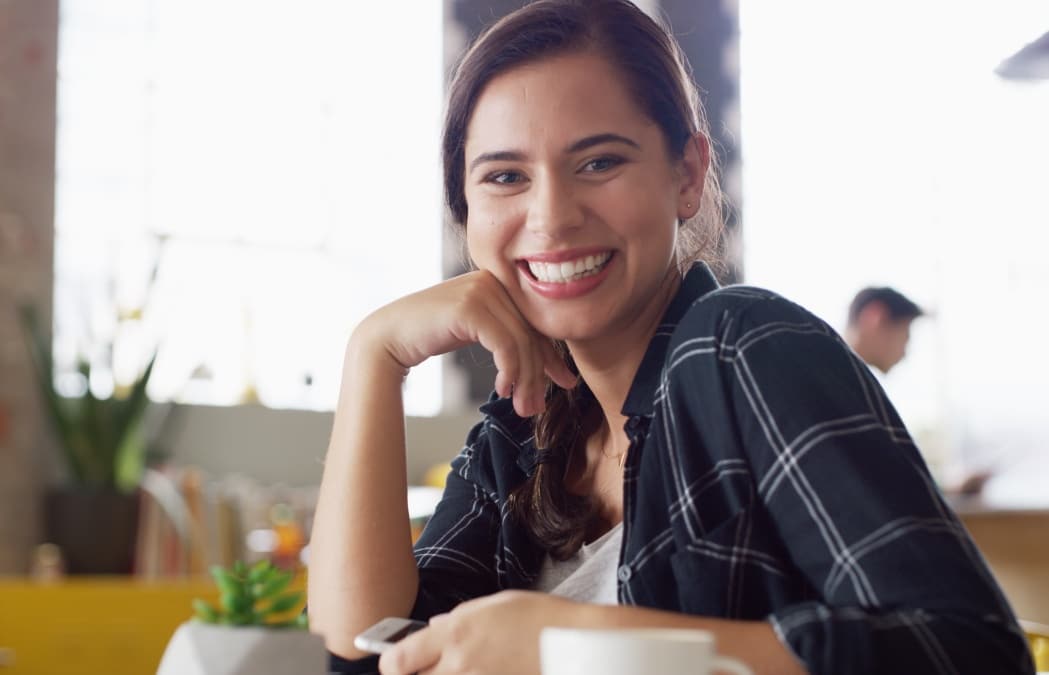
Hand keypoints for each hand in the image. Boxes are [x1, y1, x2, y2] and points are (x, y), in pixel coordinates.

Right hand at [356, 271, 576, 415]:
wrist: (387, 336)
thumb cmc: (430, 336)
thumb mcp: (477, 333)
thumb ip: (507, 337)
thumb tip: (547, 365)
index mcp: (498, 282)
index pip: (534, 323)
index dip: (551, 356)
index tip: (564, 383)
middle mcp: (493, 280)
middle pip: (531, 333)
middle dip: (540, 374)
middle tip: (538, 406)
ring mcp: (481, 290)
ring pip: (521, 342)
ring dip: (525, 380)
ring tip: (522, 408)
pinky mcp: (470, 307)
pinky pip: (505, 344)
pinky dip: (510, 371)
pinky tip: (502, 390)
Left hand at [378, 590, 582, 674]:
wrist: (577, 645)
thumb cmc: (540, 618)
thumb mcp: (493, 604)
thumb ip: (457, 619)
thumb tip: (432, 631)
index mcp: (455, 634)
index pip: (397, 662)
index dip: (392, 663)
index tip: (397, 662)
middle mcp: (459, 665)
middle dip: (417, 674)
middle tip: (430, 666)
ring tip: (463, 667)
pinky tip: (487, 669)